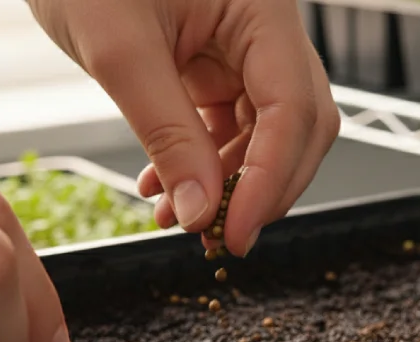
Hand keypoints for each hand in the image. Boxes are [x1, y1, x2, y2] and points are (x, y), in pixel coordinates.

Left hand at [28, 0, 339, 256]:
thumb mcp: (119, 50)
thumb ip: (166, 133)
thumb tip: (202, 211)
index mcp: (261, 6)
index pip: (294, 107)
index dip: (272, 179)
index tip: (236, 233)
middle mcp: (264, 28)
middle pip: (300, 125)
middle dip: (265, 188)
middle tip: (222, 239)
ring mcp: (242, 48)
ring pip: (267, 133)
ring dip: (230, 185)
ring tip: (179, 219)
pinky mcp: (214, 65)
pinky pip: (229, 126)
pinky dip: (205, 165)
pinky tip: (167, 190)